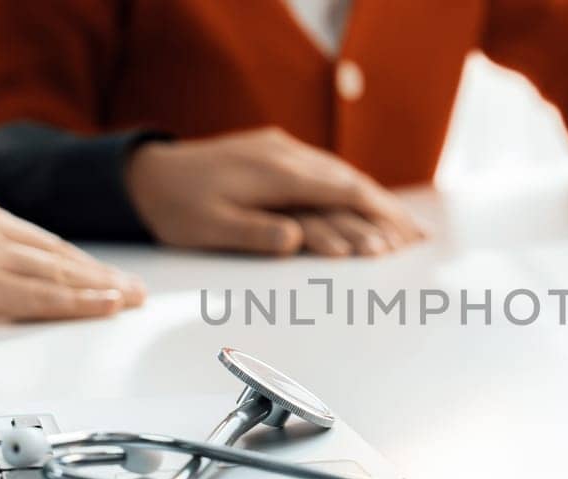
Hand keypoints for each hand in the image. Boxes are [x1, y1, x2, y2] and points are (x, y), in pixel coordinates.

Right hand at [0, 183, 144, 332]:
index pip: (32, 235)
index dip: (70, 258)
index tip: (95, 272)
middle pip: (55, 252)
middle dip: (97, 273)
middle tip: (131, 289)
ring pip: (59, 274)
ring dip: (101, 290)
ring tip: (130, 302)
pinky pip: (44, 297)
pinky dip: (82, 304)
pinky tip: (107, 307)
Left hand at [125, 127, 424, 255]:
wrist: (145, 174)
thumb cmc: (176, 208)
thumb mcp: (209, 229)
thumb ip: (256, 233)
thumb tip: (297, 240)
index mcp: (274, 174)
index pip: (341, 190)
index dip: (378, 213)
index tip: (406, 236)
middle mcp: (284, 156)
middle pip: (350, 180)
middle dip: (388, 209)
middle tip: (422, 238)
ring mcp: (280, 150)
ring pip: (339, 174)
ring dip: (373, 199)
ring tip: (403, 227)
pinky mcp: (273, 152)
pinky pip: (323, 170)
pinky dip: (350, 189)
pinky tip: (364, 202)